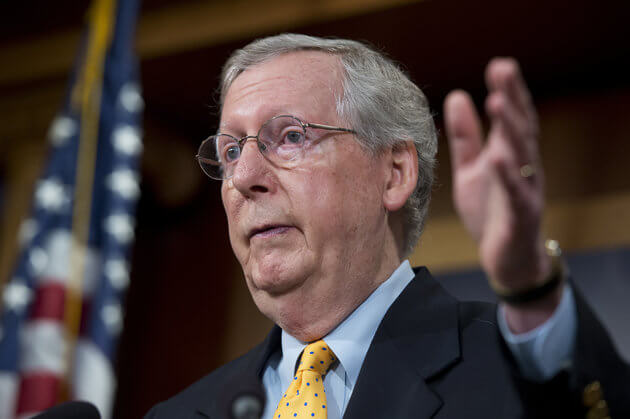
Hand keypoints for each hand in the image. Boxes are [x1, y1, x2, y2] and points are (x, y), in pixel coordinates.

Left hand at [444, 58, 557, 329]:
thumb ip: (465, 138)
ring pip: (522, 155)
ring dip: (511, 128)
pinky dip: (507, 176)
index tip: (499, 65)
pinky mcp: (521, 217)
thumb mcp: (471, 170)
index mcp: (510, 154)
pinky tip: (498, 157)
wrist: (506, 260)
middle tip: (503, 68)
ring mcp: (525, 191)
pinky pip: (516, 194)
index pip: (512, 117)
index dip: (508, 91)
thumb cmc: (490, 211)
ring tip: (498, 101)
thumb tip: (458, 95)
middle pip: (520, 127)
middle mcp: (522, 167)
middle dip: (512, 97)